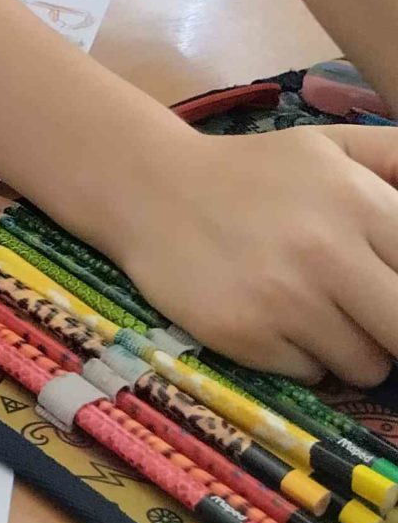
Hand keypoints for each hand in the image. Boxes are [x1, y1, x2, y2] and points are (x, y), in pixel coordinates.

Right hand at [105, 124, 397, 383]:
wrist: (148, 187)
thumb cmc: (254, 172)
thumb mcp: (331, 148)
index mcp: (358, 202)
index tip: (387, 290)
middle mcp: (326, 252)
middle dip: (394, 328)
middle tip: (369, 309)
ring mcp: (284, 299)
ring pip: (367, 364)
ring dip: (352, 346)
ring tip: (313, 308)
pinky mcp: (246, 336)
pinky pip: (313, 374)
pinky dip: (303, 356)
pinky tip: (273, 318)